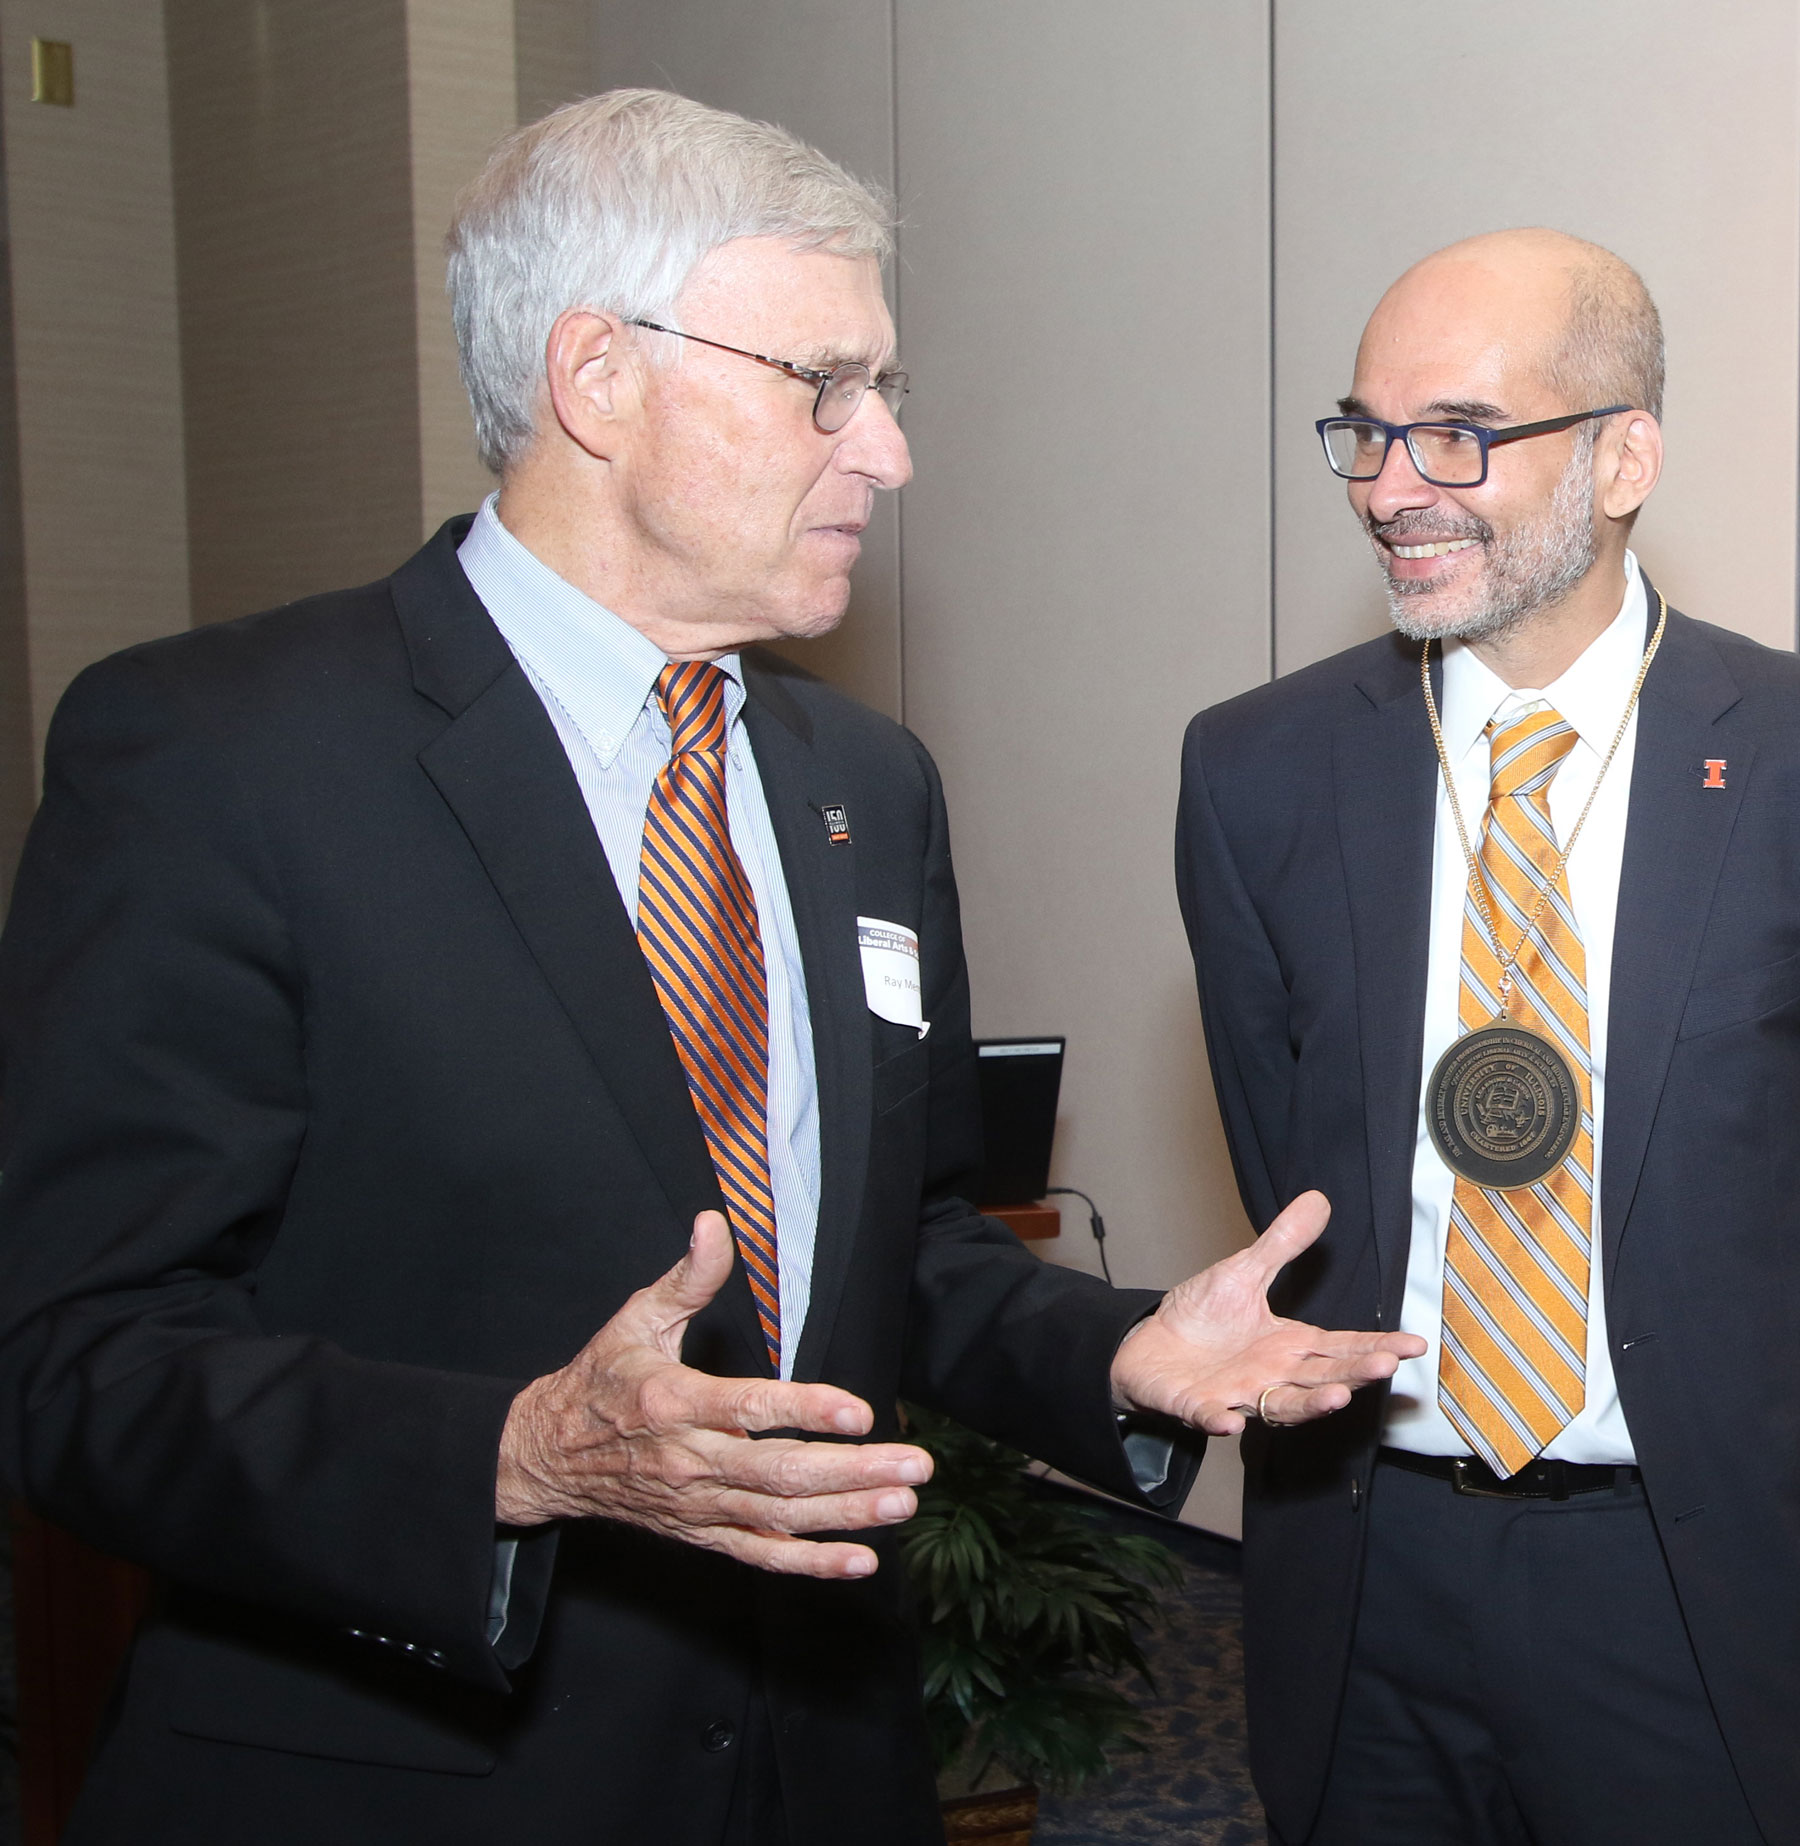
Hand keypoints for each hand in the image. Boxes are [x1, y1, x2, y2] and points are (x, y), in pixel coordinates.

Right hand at [495, 1212, 932, 1578]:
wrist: (547, 1457)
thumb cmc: (600, 1380)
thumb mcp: (636, 1318)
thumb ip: (686, 1276)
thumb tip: (714, 1223)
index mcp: (674, 1403)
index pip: (749, 1409)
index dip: (806, 1412)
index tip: (859, 1411)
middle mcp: (689, 1461)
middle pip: (780, 1473)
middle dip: (853, 1471)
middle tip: (914, 1465)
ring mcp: (697, 1505)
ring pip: (780, 1517)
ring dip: (847, 1513)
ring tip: (903, 1501)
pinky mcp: (700, 1533)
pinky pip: (760, 1554)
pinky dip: (811, 1565)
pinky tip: (861, 1560)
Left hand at [1109, 1191, 1425, 1435]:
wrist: (1149, 1345)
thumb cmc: (1202, 1316)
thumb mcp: (1243, 1273)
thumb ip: (1282, 1245)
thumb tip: (1317, 1200)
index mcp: (1288, 1344)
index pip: (1341, 1346)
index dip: (1376, 1345)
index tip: (1414, 1345)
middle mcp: (1273, 1375)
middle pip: (1322, 1376)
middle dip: (1354, 1374)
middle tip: (1385, 1365)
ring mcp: (1239, 1394)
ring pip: (1282, 1405)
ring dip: (1309, 1405)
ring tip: (1337, 1398)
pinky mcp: (1199, 1406)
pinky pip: (1211, 1417)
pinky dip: (1220, 1420)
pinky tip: (1229, 1422)